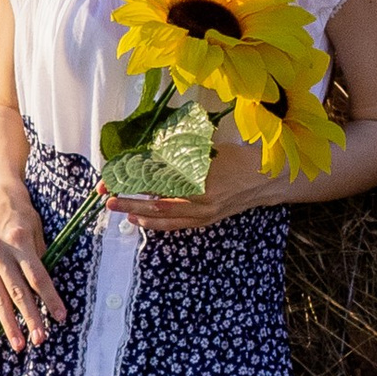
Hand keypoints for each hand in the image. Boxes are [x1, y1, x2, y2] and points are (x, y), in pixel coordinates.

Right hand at [0, 180, 67, 350]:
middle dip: (30, 317)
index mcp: (19, 241)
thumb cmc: (22, 215)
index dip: (50, 298)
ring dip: (9, 325)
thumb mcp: (37, 230)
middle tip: (40, 339)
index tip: (61, 317)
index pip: (37, 276)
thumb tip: (46, 290)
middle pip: (17, 292)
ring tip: (19, 346)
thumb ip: (40, 258)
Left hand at [106, 115, 276, 230]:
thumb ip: (181, 155)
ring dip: (140, 215)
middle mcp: (200, 201)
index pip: (158, 181)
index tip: (117, 178)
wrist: (267, 179)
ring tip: (121, 211)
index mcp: (200, 179)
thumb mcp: (209, 150)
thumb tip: (151, 156)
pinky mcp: (206, 221)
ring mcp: (203, 214)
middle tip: (109, 199)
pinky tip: (143, 220)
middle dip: (130, 201)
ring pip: (165, 218)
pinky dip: (157, 223)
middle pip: (157, 204)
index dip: (135, 180)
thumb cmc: (239, 158)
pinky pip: (176, 225)